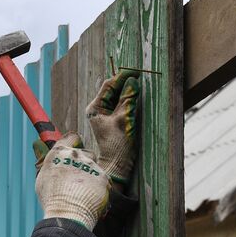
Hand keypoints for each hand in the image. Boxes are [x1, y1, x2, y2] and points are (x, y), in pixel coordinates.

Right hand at [34, 134, 109, 229]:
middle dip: (84, 162)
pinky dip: (99, 187)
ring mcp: (91, 165)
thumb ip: (49, 163)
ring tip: (83, 192)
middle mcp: (76, 155)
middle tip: (77, 179)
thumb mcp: (42, 178)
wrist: (68, 215)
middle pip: (86, 152)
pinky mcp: (103, 176)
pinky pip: (103, 179)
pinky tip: (91, 197)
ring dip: (91, 176)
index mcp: (60, 152)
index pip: (72, 137)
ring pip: (95, 167)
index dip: (74, 142)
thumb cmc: (52, 199)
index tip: (74, 148)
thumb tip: (47, 153)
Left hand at [85, 70, 140, 185]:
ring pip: (117, 97)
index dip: (122, 77)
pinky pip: (121, 105)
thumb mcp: (124, 119)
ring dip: (128, 91)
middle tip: (140, 76)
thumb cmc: (118, 144)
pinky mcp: (113, 121)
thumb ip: (128, 98)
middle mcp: (98, 109)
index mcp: (95, 107)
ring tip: (140, 85)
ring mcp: (105, 115)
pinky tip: (137, 97)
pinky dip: (129, 100)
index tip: (135, 72)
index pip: (108, 85)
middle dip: (125, 83)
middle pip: (112, 90)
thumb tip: (133, 81)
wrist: (118, 164)